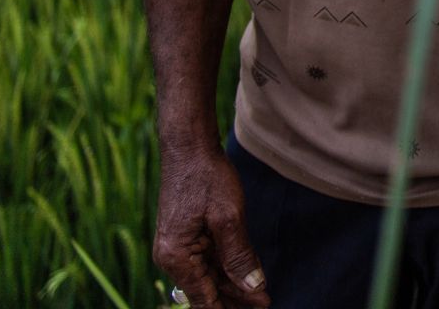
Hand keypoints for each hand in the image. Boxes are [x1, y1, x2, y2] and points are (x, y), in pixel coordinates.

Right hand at [153, 145, 269, 308]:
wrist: (190, 147)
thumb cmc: (206, 177)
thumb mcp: (228, 218)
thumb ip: (239, 256)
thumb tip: (253, 287)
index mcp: (176, 257)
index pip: (205, 298)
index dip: (234, 305)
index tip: (262, 306)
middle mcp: (172, 257)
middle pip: (206, 290)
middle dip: (235, 298)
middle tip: (266, 302)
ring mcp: (177, 247)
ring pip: (208, 276)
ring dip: (232, 285)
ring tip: (259, 293)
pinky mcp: (185, 236)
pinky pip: (206, 260)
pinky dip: (225, 268)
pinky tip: (244, 273)